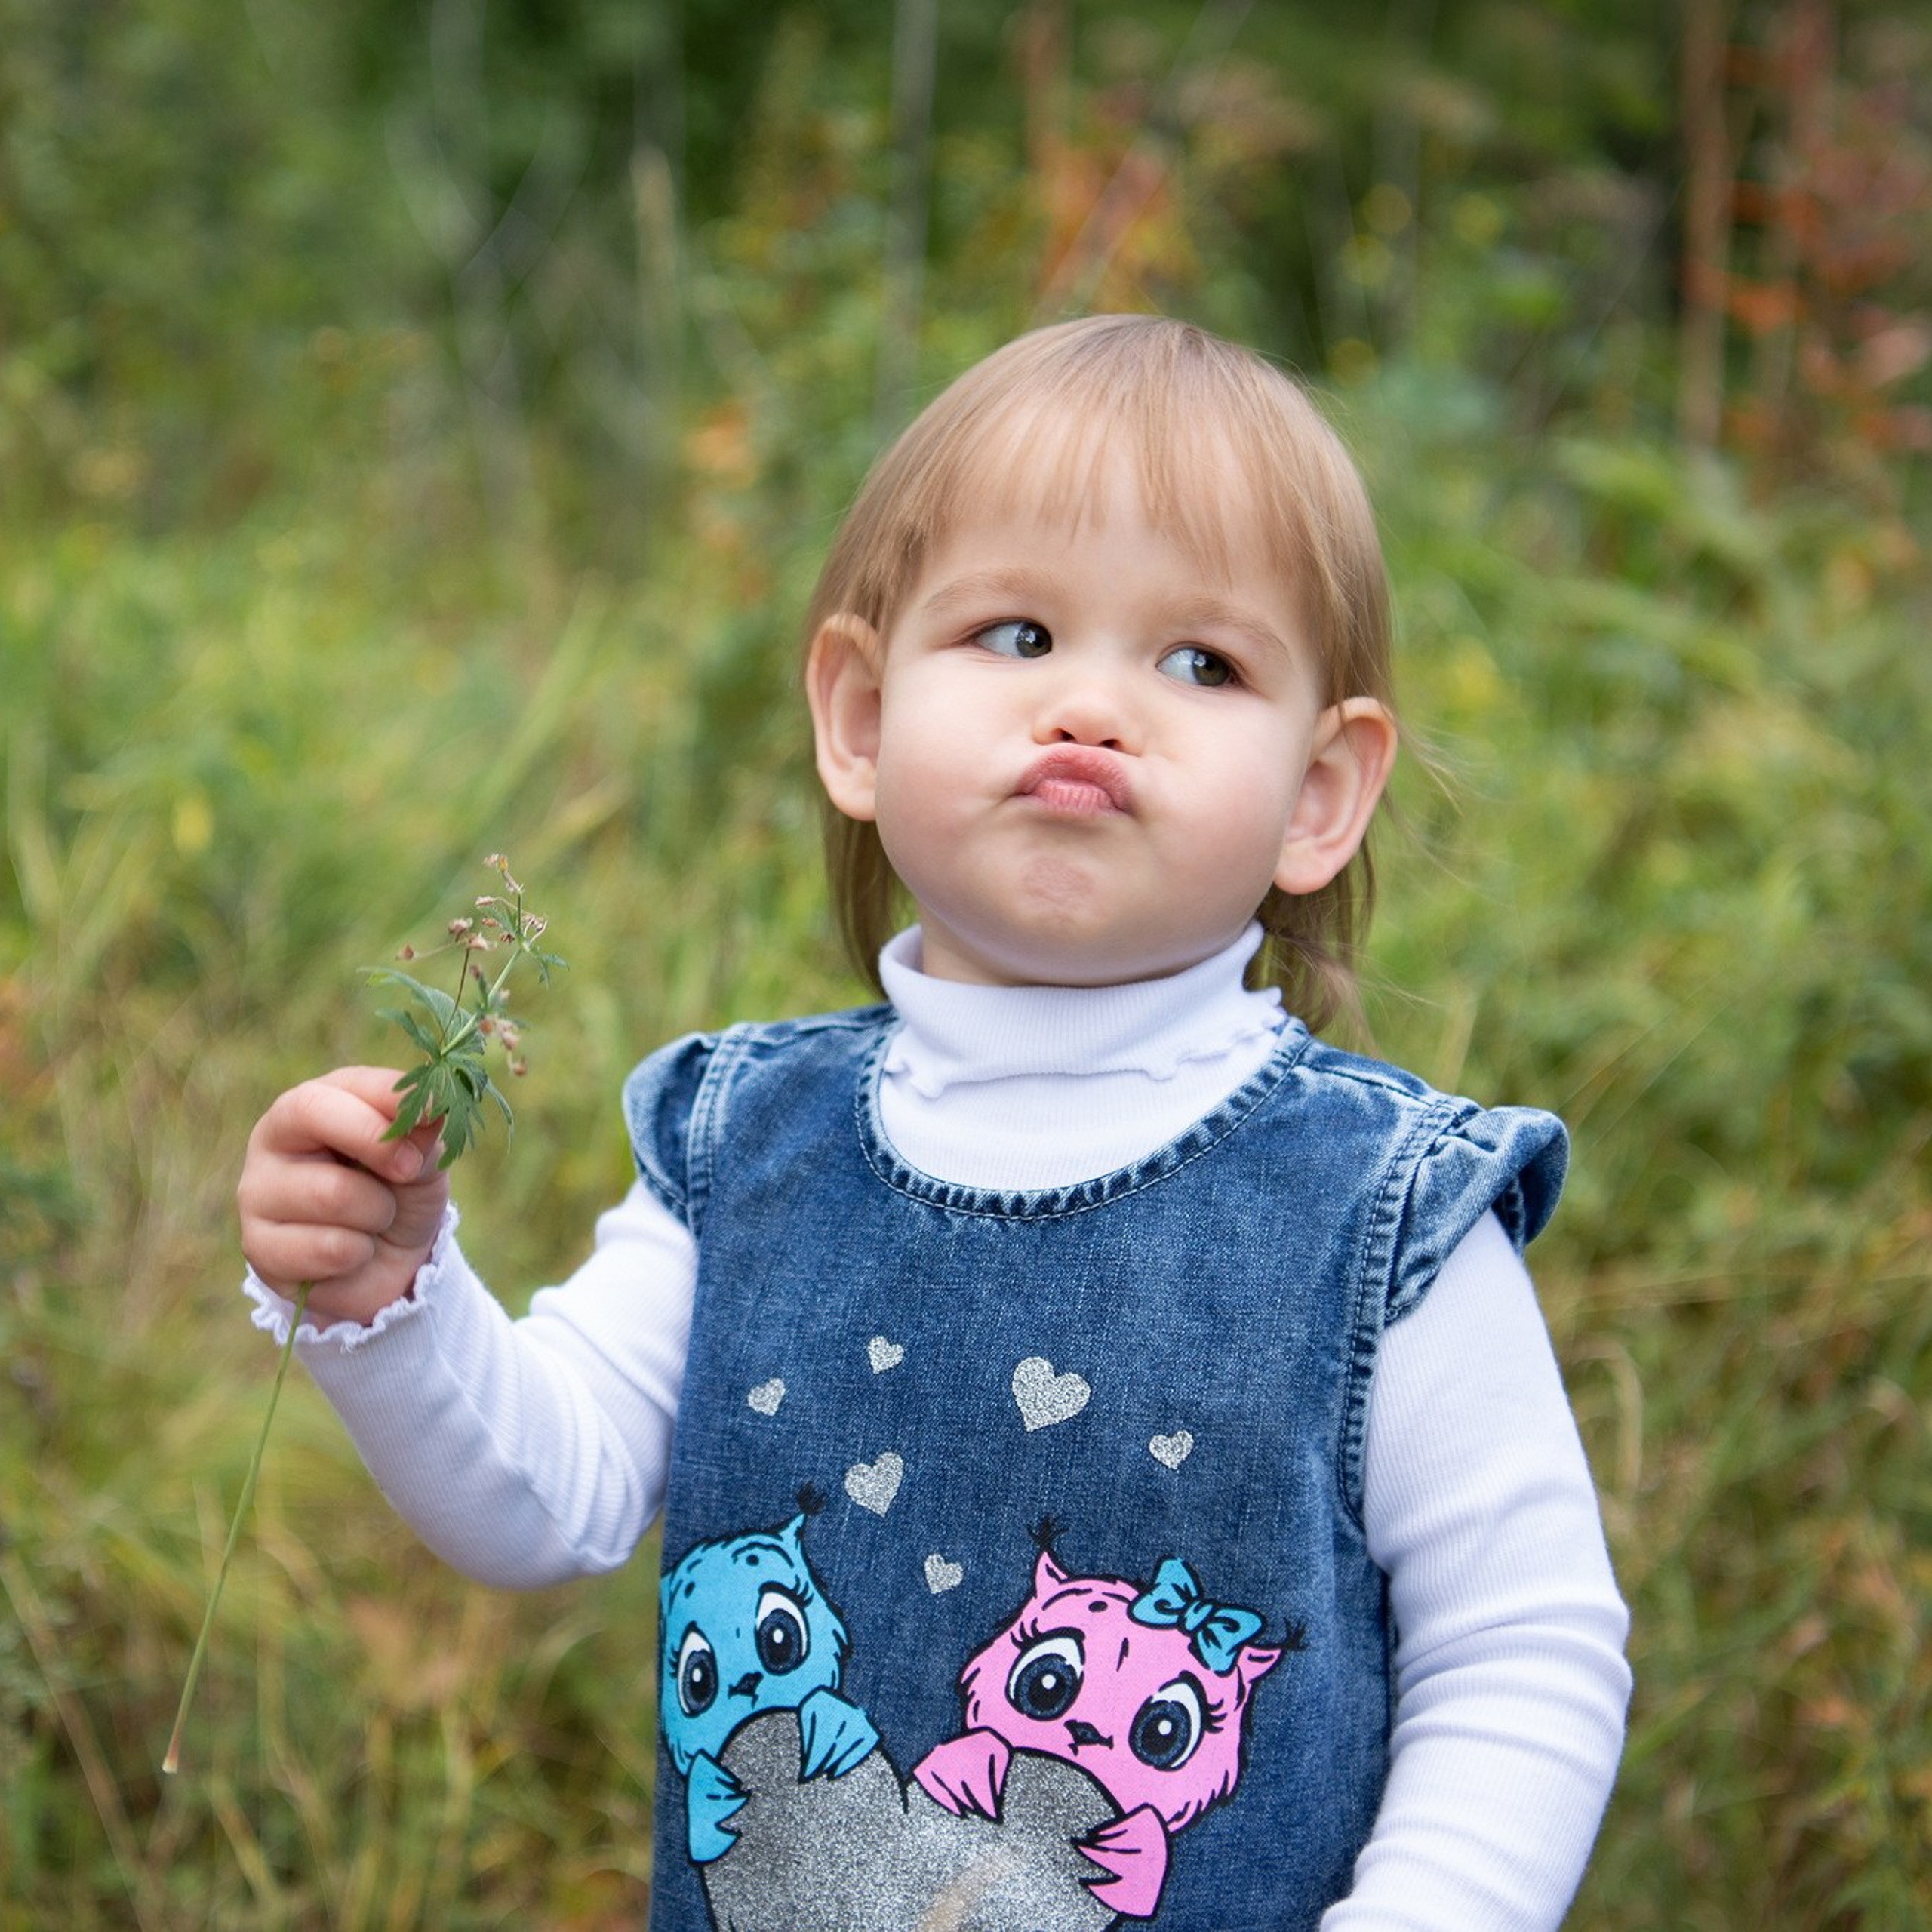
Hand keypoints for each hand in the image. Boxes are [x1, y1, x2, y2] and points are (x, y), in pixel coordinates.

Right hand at [238, 1066, 449, 1326]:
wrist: (387, 1266)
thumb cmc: (400, 1194)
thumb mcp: (424, 1159)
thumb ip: (424, 1135)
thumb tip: (431, 1109)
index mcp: (311, 1104)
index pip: (339, 1085)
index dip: (388, 1099)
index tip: (433, 1114)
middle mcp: (273, 1140)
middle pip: (315, 1117)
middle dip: (381, 1147)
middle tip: (410, 1172)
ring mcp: (257, 1193)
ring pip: (332, 1192)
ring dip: (379, 1212)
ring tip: (375, 1220)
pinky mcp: (258, 1247)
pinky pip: (329, 1248)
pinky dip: (360, 1255)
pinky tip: (352, 1254)